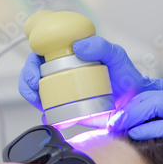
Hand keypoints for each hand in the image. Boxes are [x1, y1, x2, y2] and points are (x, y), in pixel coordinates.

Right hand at [18, 36, 162, 110]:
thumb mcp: (116, 56)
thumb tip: (78, 46)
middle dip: (27, 82)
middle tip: (34, 88)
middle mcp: (64, 73)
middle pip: (34, 74)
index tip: (34, 71)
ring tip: (40, 104)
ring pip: (38, 94)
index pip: (42, 53)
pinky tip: (50, 117)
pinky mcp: (69, 111)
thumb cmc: (126, 76)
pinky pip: (51, 113)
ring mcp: (65, 92)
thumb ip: (101, 46)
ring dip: (33, 98)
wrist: (135, 102)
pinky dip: (47, 116)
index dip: (32, 61)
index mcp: (70, 56)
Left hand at [110, 81, 162, 163]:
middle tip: (112, 121)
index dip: (132, 102)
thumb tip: (149, 128)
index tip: (118, 113)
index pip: (152, 92)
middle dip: (128, 109)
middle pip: (150, 96)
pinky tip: (136, 135)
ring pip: (155, 105)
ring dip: (133, 116)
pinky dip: (149, 129)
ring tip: (119, 126)